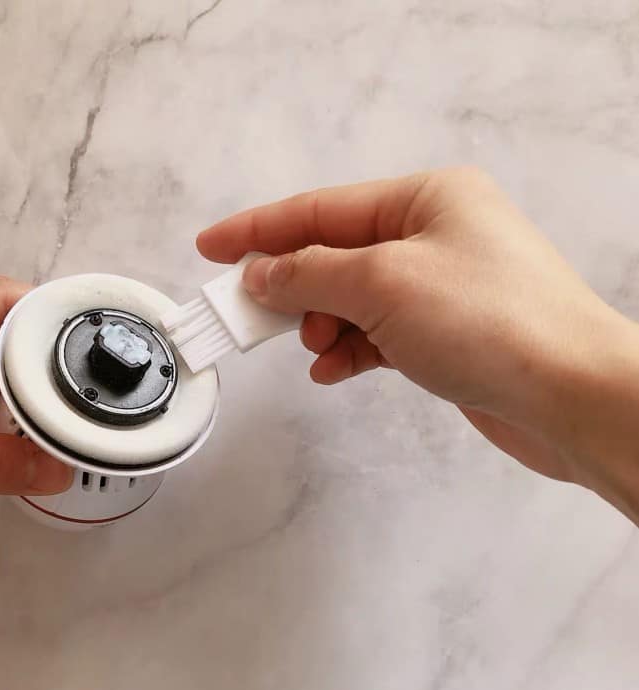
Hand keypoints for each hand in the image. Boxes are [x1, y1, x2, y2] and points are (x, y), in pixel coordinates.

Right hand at [198, 168, 638, 521]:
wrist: (573, 397)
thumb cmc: (493, 323)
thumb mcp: (382, 282)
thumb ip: (309, 273)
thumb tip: (260, 273)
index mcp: (425, 199)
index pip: (320, 210)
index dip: (257, 229)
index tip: (210, 246)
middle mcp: (434, 235)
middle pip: (334, 254)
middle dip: (290, 286)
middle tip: (248, 315)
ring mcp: (441, 286)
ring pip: (352, 297)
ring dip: (321, 322)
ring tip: (312, 346)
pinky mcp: (445, 333)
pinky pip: (377, 333)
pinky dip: (349, 349)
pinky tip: (333, 367)